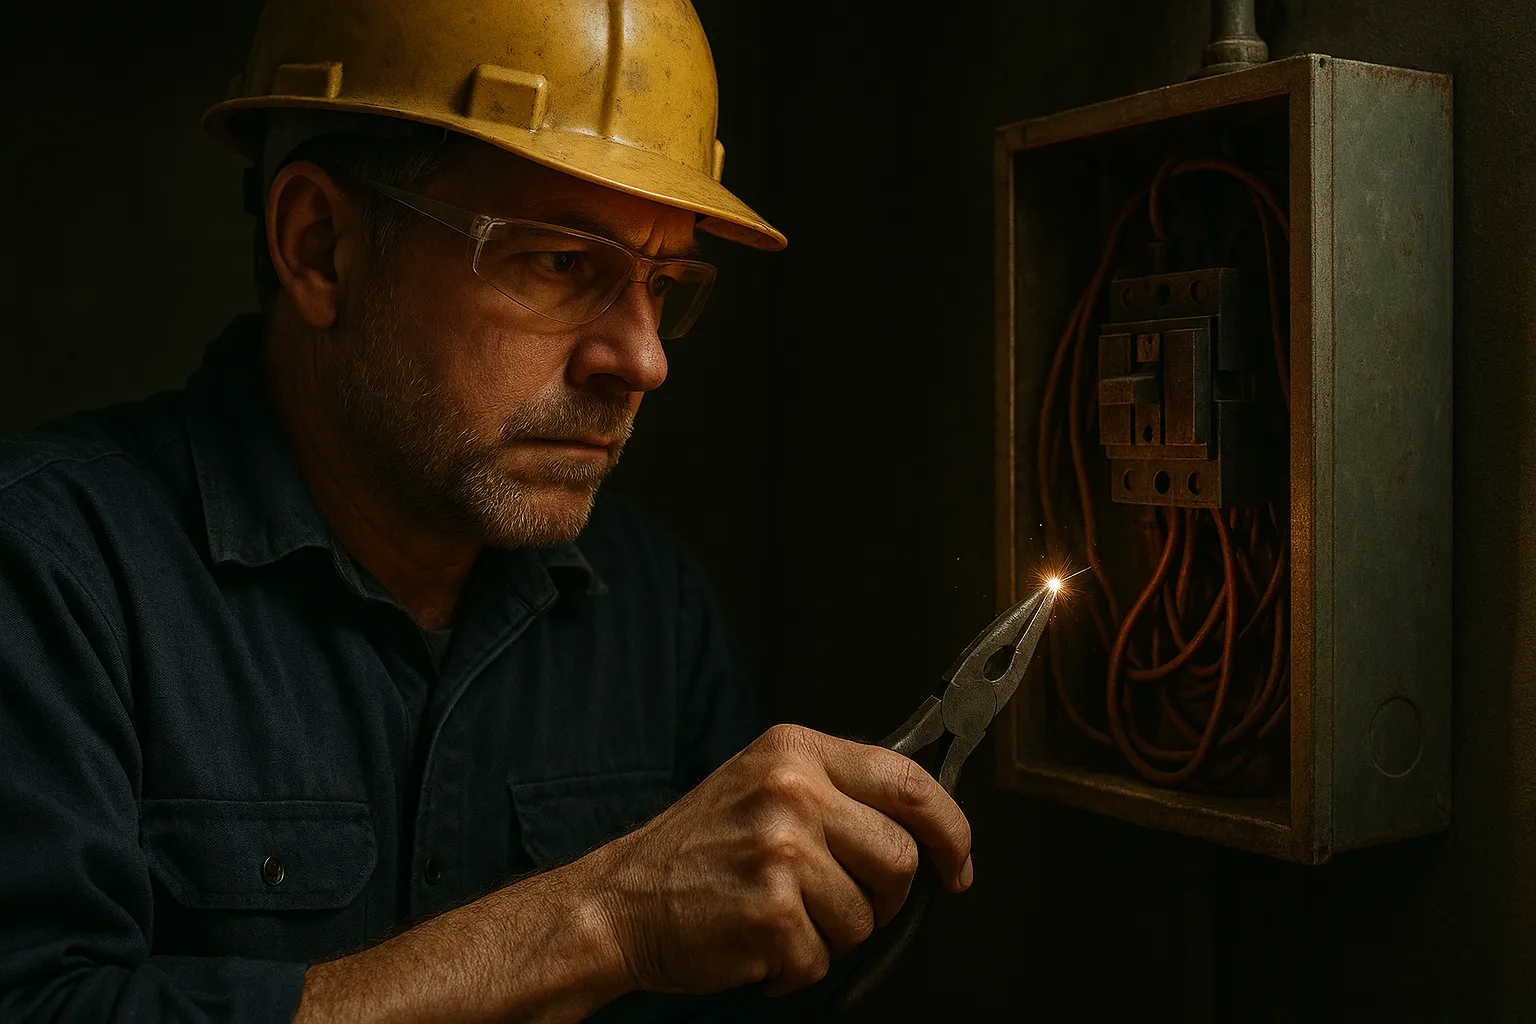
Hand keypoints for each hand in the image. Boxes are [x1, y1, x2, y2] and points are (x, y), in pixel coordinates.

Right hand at [586, 723, 972, 996]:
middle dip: (884, 898)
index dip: (951, 831)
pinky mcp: (771, 913)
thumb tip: (923, 826)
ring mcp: (782, 852)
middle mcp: (793, 792)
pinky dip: (794, 966)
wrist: (619, 902)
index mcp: (796, 751)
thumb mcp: (762, 785)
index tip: (958, 865)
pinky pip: (823, 959)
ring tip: (778, 915)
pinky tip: (755, 939)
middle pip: (901, 859)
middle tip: (837, 903)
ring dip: (831, 936)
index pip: (910, 784)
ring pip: (867, 918)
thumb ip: (836, 791)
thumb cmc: (694, 850)